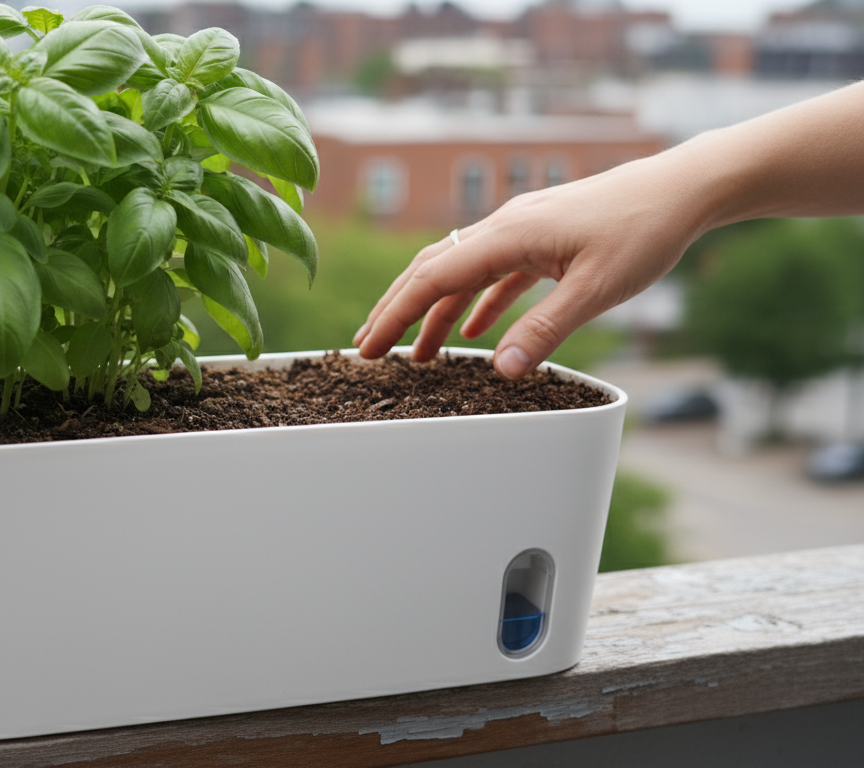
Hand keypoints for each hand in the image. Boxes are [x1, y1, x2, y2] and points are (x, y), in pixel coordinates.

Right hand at [352, 153, 708, 378]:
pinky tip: (476, 331)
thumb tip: (501, 370)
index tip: (367, 347)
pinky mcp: (542, 239)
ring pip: (461, 273)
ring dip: (435, 312)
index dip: (394, 316)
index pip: (432, 278)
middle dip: (397, 312)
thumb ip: (545, 330)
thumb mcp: (596, 289)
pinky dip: (476, 302)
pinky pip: (494, 274)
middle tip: (369, 349)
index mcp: (508, 236)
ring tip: (418, 353)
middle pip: (432, 271)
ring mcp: (522, 232)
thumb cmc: (644, 230)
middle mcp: (504, 228)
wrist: (682, 188)